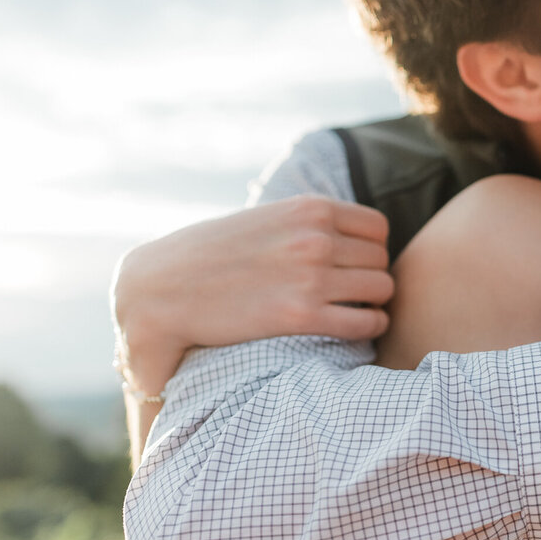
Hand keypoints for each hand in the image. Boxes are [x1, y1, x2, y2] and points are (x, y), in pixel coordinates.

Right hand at [112, 195, 393, 392]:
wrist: (159, 288)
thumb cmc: (212, 256)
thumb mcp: (265, 220)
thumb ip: (306, 223)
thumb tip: (344, 234)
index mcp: (308, 209)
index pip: (377, 228)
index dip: (371, 250)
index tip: (355, 267)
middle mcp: (315, 238)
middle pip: (381, 260)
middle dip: (372, 278)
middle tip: (354, 296)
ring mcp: (311, 276)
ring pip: (381, 290)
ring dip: (374, 304)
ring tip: (355, 313)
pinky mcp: (301, 315)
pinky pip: (366, 322)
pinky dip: (370, 328)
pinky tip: (355, 330)